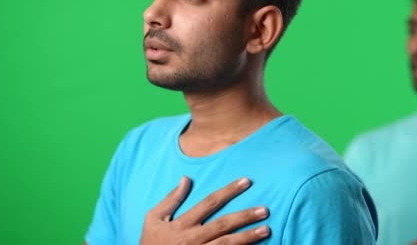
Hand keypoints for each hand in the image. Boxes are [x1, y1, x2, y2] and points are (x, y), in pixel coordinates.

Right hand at [140, 176, 269, 244]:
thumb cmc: (150, 242)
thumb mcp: (153, 219)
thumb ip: (170, 199)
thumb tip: (185, 179)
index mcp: (181, 224)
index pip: (209, 202)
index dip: (228, 191)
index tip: (246, 181)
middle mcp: (192, 239)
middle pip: (223, 225)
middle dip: (245, 216)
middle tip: (265, 210)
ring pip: (227, 244)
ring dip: (248, 237)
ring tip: (266, 229)